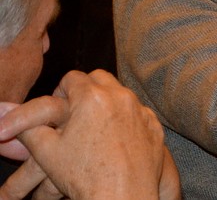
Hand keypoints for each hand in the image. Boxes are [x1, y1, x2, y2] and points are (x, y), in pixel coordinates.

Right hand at [0, 70, 179, 199]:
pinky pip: (139, 112)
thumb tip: (9, 117)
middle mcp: (120, 97)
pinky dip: (127, 118)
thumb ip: (29, 127)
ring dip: (108, 102)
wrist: (121, 196)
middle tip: (76, 113)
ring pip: (121, 93)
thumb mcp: (47, 151)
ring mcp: (140, 110)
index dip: (61, 91)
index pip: (72, 78)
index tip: (59, 109)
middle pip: (100, 78)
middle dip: (86, 90)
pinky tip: (117, 137)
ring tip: (95, 125)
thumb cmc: (83, 174)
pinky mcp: (154, 125)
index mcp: (92, 97)